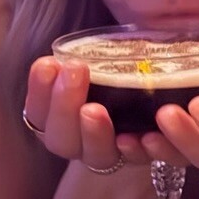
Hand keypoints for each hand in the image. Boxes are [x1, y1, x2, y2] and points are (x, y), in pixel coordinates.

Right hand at [23, 58, 152, 171]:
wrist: (161, 90)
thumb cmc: (118, 68)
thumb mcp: (96, 58)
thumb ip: (77, 55)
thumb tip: (72, 37)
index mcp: (58, 118)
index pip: (37, 113)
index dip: (38, 92)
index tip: (47, 64)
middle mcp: (80, 141)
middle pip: (60, 140)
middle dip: (63, 106)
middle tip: (75, 73)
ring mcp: (110, 152)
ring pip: (93, 157)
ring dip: (93, 133)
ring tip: (95, 109)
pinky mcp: (142, 156)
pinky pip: (135, 162)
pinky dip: (133, 151)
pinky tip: (132, 137)